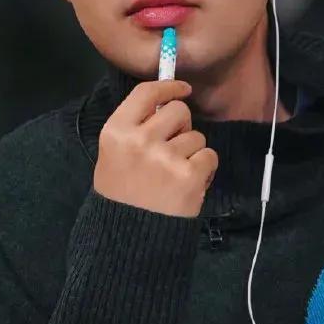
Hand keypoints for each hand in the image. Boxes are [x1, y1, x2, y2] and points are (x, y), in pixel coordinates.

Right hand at [94, 78, 218, 218]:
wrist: (129, 236)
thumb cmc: (122, 194)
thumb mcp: (114, 154)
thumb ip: (136, 127)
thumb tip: (169, 101)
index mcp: (116, 132)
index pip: (146, 93)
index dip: (169, 86)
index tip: (183, 88)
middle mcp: (140, 140)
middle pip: (179, 111)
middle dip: (182, 125)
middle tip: (174, 146)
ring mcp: (166, 158)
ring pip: (196, 136)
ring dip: (191, 152)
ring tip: (175, 174)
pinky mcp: (189, 175)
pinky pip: (209, 156)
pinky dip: (204, 169)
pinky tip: (188, 184)